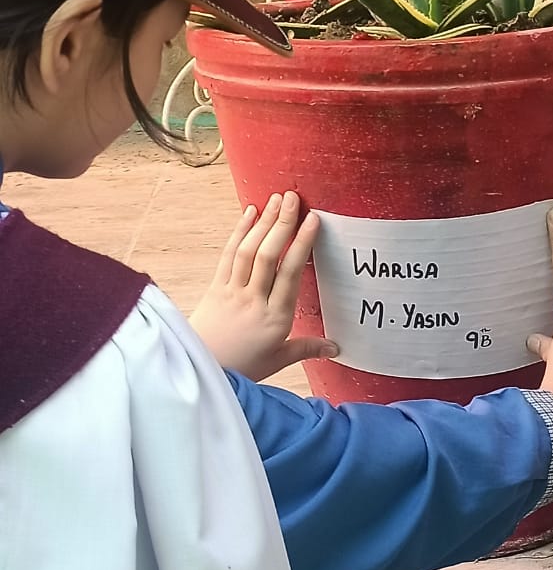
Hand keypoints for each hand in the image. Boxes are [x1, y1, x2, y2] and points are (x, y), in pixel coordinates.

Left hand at [190, 192, 337, 381]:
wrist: (200, 371)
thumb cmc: (241, 368)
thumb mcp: (277, 360)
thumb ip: (306, 348)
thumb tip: (336, 348)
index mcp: (275, 318)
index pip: (290, 273)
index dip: (302, 243)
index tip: (313, 220)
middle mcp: (254, 301)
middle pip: (268, 256)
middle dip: (282, 223)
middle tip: (293, 198)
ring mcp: (232, 292)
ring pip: (248, 251)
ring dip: (262, 222)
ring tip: (275, 199)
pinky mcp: (215, 288)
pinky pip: (228, 256)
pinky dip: (239, 232)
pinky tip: (249, 212)